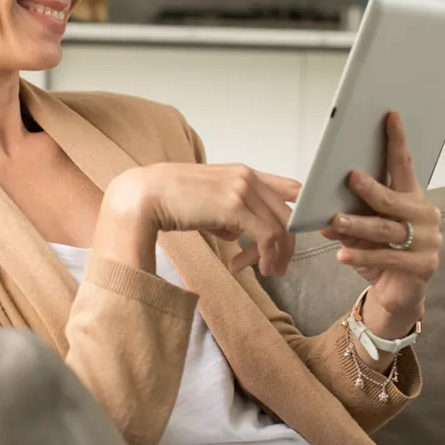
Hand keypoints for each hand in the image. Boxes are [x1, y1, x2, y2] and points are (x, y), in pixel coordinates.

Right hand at [102, 163, 299, 276]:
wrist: (144, 196)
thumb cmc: (169, 200)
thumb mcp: (208, 202)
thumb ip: (228, 213)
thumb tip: (237, 234)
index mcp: (243, 172)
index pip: (290, 188)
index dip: (299, 215)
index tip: (292, 240)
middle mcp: (247, 176)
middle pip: (288, 213)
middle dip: (286, 244)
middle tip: (279, 266)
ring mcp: (243, 189)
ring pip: (280, 226)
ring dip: (276, 254)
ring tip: (266, 271)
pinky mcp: (235, 206)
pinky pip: (266, 235)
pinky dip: (266, 255)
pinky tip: (256, 268)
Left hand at [321, 112, 442, 338]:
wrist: (398, 294)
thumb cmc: (381, 253)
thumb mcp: (365, 230)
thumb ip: (351, 214)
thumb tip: (321, 203)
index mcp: (413, 199)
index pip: (404, 165)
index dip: (397, 141)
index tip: (390, 116)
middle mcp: (426, 216)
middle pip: (394, 199)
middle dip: (370, 188)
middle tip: (350, 177)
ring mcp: (428, 242)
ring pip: (387, 229)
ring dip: (358, 224)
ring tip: (334, 222)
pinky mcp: (423, 266)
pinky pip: (387, 258)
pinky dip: (361, 255)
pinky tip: (341, 255)